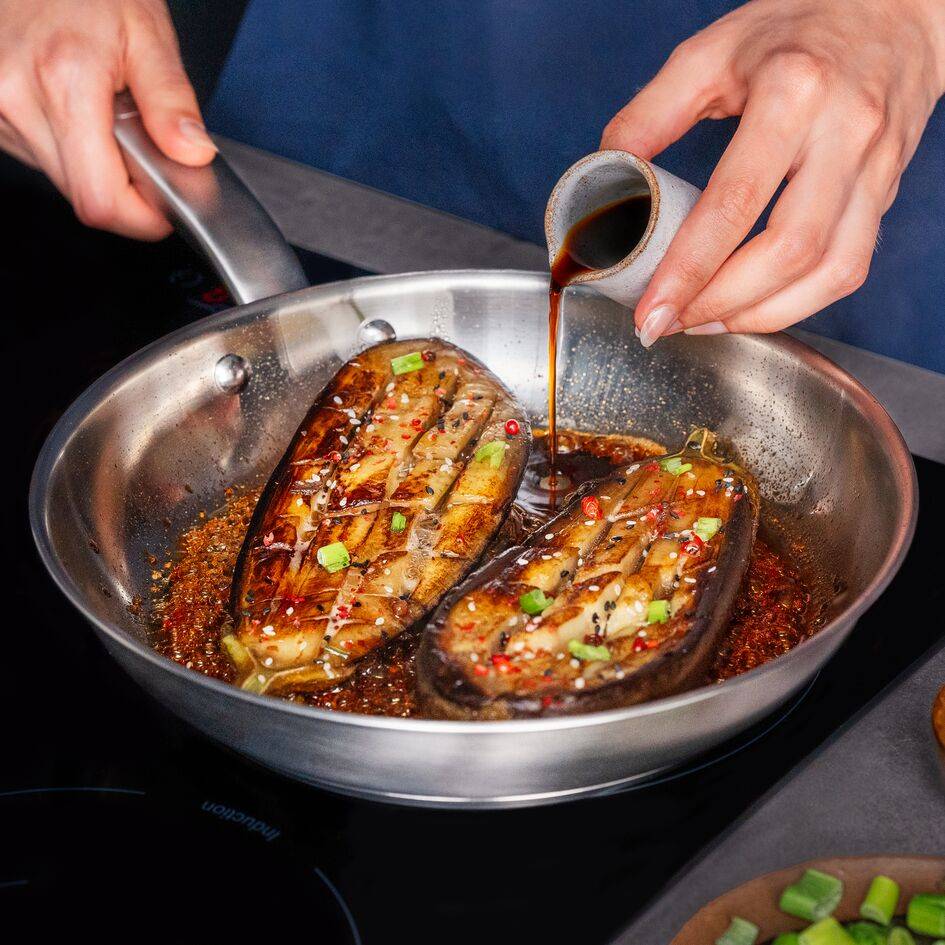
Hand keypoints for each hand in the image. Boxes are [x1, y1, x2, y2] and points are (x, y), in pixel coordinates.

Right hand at [0, 0, 214, 238]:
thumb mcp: (146, 32)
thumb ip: (171, 101)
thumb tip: (192, 156)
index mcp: (64, 82)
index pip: (102, 201)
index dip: (142, 218)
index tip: (166, 206)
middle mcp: (18, 100)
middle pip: (83, 197)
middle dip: (125, 188)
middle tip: (143, 145)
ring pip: (62, 179)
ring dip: (94, 164)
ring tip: (105, 112)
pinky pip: (39, 155)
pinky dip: (68, 146)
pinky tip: (74, 107)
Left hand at [601, 0, 944, 343]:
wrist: (894, 11)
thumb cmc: (795, 30)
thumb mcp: (710, 52)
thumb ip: (650, 113)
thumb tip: (606, 175)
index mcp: (793, 92)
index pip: (733, 203)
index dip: (688, 269)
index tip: (651, 310)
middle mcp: (844, 133)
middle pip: (787, 251)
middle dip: (720, 303)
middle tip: (670, 323)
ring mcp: (875, 168)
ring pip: (828, 272)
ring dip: (759, 314)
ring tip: (704, 323)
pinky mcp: (887, 194)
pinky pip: (849, 269)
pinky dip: (797, 304)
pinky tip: (752, 308)